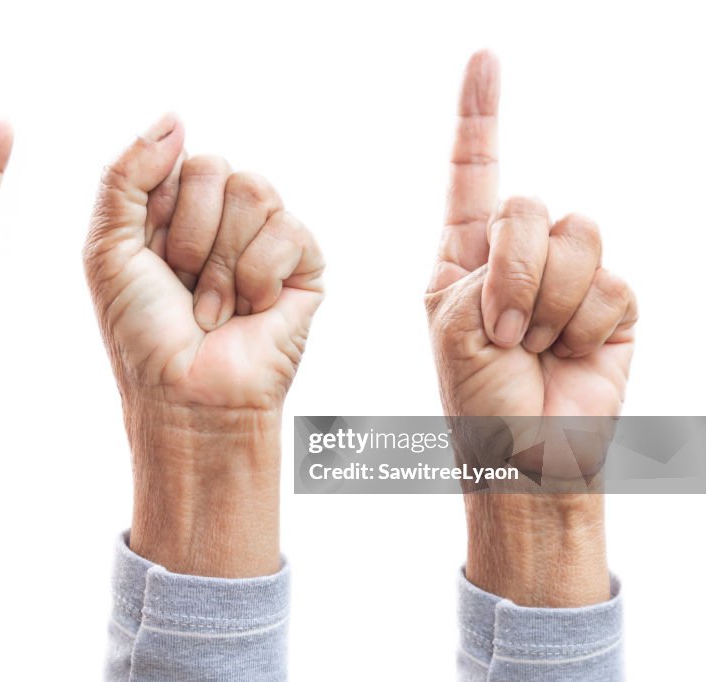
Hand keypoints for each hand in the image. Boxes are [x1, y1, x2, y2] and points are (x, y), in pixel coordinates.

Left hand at [84, 115, 323, 575]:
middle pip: (214, 167)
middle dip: (189, 235)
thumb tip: (175, 116)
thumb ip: (126, 174)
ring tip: (214, 309)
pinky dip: (259, 276)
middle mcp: (220, 218)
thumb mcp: (107, 247)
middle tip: (183, 287)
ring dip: (222, 262)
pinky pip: (289, 228)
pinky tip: (253, 311)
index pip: (174, 158)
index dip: (159, 209)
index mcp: (173, 210)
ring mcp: (263, 238)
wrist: (187, 396)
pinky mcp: (304, 263)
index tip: (151, 258)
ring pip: (254, 190)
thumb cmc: (142, 332)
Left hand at [427, 51, 632, 605]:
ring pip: (577, 236)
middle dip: (513, 273)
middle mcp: (519, 256)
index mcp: (466, 255)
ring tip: (534, 346)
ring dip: (549, 301)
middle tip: (503, 331)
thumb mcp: (451, 323)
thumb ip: (488, 263)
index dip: (480, 116)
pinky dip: (584, 325)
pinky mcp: (615, 304)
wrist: (525, 452)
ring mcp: (570, 277)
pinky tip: (570, 355)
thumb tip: (542, 233)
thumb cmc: (474, 395)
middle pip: (529, 206)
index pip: (474, 173)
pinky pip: (611, 282)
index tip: (484, 57)